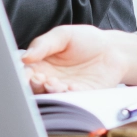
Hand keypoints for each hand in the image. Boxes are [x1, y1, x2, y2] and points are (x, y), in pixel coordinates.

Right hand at [21, 26, 136, 92]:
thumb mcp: (63, 35)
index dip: (24, 78)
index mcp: (40, 66)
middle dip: (37, 87)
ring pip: (52, 98)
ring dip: (53, 93)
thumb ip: (43, 44)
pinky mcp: (81, 97)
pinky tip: (72, 88)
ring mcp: (64, 91)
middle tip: (44, 80)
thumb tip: (24, 57)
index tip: (29, 75)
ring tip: (58, 84)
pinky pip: (72, 101)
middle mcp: (49, 81)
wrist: (113, 49)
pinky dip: (70, 97)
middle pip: (35, 90)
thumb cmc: (86, 40)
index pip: (25, 75)